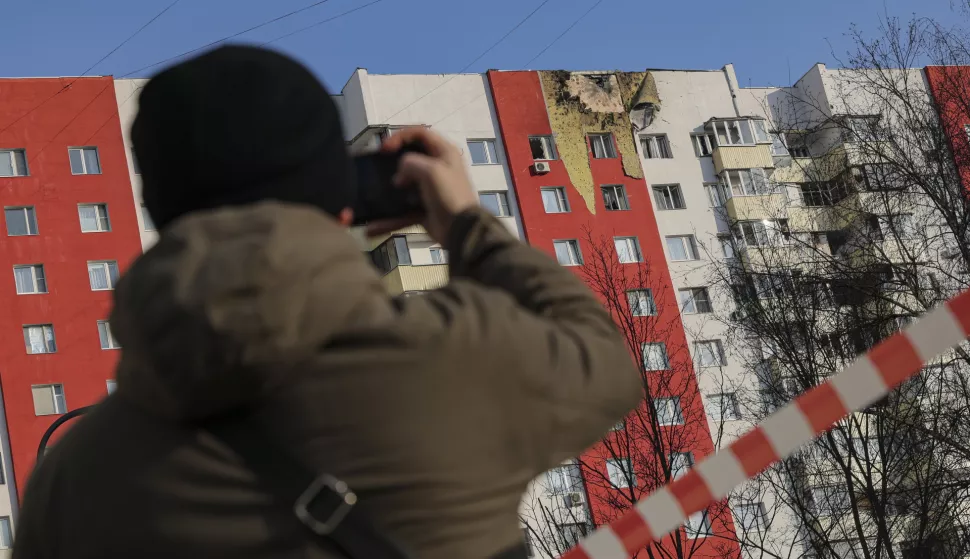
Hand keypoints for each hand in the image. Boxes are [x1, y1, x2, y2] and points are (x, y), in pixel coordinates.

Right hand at [366, 127, 478, 243]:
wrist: (460, 229)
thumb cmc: (449, 194)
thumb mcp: (431, 170)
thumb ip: (411, 162)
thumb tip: (400, 174)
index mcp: (444, 152)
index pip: (420, 133)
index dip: (400, 136)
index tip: (385, 148)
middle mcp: (438, 166)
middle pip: (412, 155)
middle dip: (395, 159)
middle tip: (380, 164)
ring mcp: (430, 187)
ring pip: (406, 180)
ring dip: (391, 184)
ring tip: (379, 188)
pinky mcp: (424, 206)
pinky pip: (403, 206)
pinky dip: (391, 213)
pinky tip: (375, 222)